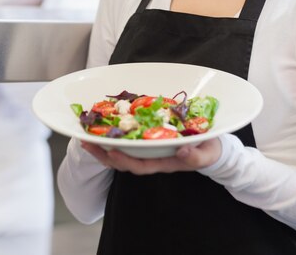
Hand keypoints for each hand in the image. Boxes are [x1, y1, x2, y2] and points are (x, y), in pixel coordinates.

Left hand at [81, 137, 221, 174]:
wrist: (210, 147)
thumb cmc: (209, 149)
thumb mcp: (207, 153)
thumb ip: (196, 156)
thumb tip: (182, 153)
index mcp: (164, 162)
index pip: (140, 165)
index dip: (125, 160)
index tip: (112, 151)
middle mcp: (152, 158)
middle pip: (123, 161)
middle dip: (104, 154)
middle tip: (86, 142)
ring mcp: (148, 150)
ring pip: (121, 152)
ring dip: (102, 147)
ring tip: (85, 137)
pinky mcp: (147, 140)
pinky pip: (126, 141)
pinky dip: (112, 137)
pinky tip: (100, 128)